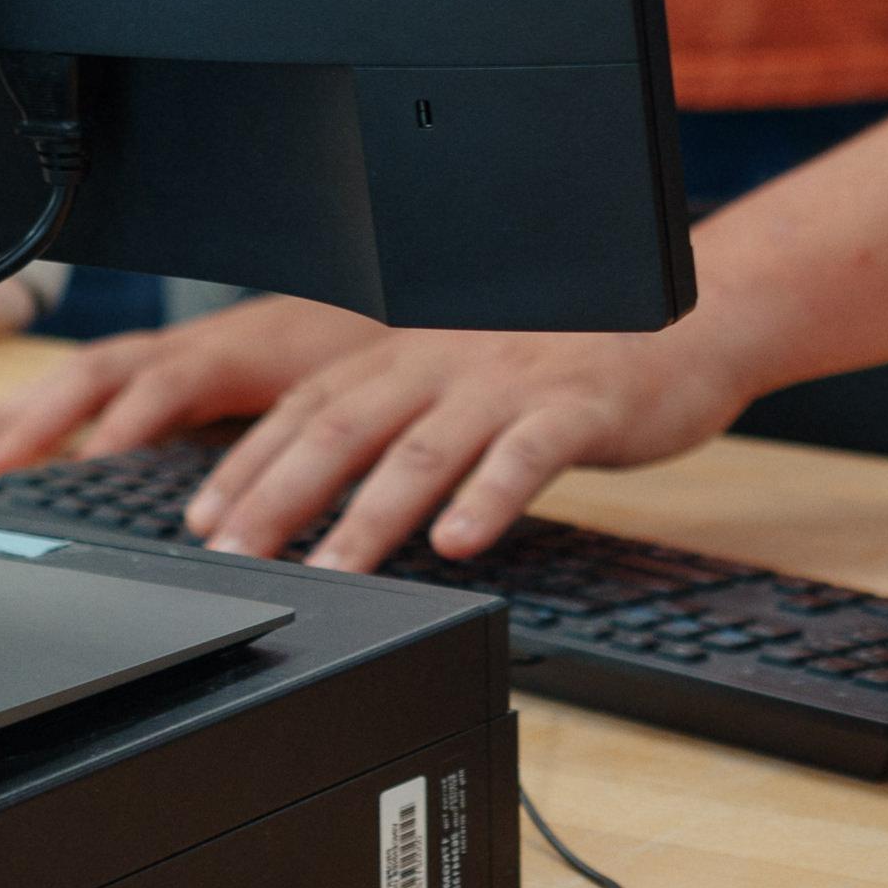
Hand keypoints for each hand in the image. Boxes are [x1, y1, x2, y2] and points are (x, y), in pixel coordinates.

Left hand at [0, 298, 752, 567]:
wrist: (686, 316)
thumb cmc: (566, 360)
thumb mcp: (466, 376)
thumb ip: (397, 416)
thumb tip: (315, 479)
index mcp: (409, 352)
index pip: (308, 405)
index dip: (248, 463)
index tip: (202, 522)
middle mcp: (446, 360)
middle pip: (345, 426)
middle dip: (279, 493)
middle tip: (231, 556)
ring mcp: (510, 382)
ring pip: (424, 448)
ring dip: (370, 515)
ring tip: (331, 571)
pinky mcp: (578, 407)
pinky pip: (526, 456)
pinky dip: (487, 498)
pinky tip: (459, 542)